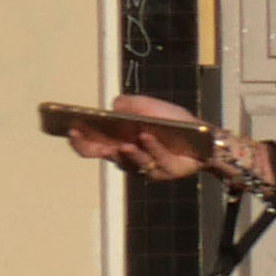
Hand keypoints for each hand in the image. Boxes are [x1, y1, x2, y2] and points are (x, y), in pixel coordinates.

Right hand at [62, 94, 216, 179]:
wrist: (204, 136)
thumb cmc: (173, 121)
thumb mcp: (148, 105)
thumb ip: (128, 103)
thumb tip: (111, 109)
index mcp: (119, 141)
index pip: (92, 145)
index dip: (79, 140)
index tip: (71, 129)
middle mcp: (128, 156)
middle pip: (104, 156)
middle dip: (94, 150)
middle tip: (91, 143)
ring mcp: (145, 166)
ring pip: (130, 162)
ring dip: (127, 154)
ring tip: (124, 145)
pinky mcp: (165, 172)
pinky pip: (157, 161)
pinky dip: (152, 149)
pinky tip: (147, 137)